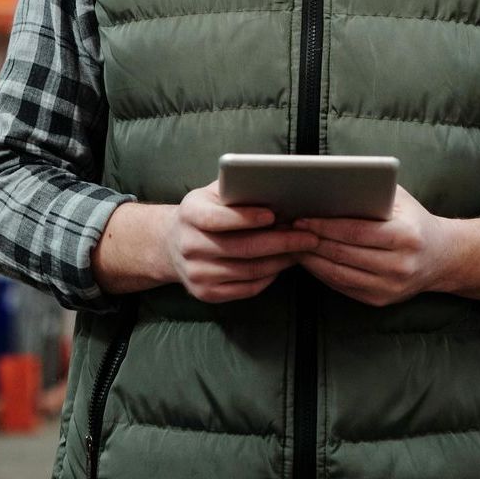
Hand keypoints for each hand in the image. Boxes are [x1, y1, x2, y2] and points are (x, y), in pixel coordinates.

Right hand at [165, 181, 319, 303]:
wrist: (172, 244)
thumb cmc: (204, 211)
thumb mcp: (212, 193)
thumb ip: (235, 189)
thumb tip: (273, 186)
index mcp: (190, 214)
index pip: (218, 219)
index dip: (247, 217)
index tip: (274, 215)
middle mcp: (190, 246)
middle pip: (241, 248)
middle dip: (280, 242)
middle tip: (307, 236)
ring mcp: (197, 273)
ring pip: (248, 270)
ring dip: (280, 261)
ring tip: (301, 250)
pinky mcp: (206, 293)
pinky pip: (246, 288)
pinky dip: (269, 277)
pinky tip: (282, 264)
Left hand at [293, 185, 451, 306]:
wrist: (442, 257)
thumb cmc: (413, 220)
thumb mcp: (399, 199)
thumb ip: (371, 191)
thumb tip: (329, 183)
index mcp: (405, 236)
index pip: (355, 232)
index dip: (324, 226)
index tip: (301, 218)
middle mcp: (399, 265)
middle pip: (344, 254)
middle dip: (312, 241)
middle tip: (288, 230)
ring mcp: (390, 287)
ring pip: (339, 273)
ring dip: (311, 259)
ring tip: (292, 244)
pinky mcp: (380, 300)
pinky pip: (343, 286)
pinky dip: (322, 272)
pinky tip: (309, 259)